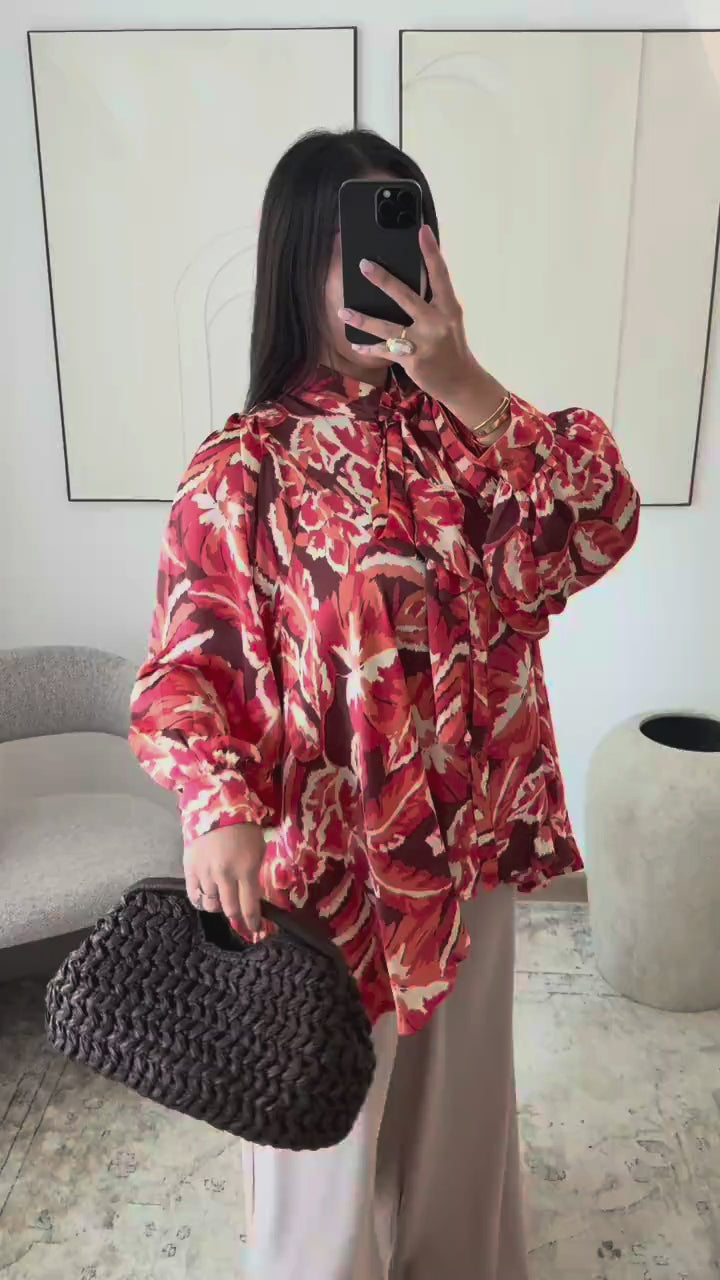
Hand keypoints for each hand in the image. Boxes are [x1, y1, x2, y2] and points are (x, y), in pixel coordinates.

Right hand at [184, 823, 264, 932]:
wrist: (216, 810)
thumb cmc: (244, 830)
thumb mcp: (258, 851)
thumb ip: (254, 876)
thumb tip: (252, 898)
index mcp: (245, 870)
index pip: (249, 906)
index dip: (252, 921)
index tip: (255, 928)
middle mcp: (224, 876)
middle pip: (229, 909)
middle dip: (237, 918)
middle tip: (240, 918)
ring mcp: (205, 874)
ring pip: (211, 905)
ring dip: (219, 907)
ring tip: (223, 901)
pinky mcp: (189, 870)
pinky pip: (194, 896)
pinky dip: (201, 901)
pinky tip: (207, 898)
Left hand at [339, 224, 505, 422]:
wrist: (461, 381)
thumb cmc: (451, 346)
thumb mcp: (449, 320)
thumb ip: (432, 303)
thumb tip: (405, 284)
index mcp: (448, 308)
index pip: (440, 274)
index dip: (431, 251)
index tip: (421, 230)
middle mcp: (437, 322)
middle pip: (406, 296)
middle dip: (383, 280)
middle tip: (364, 264)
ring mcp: (424, 341)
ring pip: (386, 326)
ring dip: (363, 319)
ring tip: (344, 310)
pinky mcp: (412, 359)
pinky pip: (384, 350)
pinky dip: (368, 348)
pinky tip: (355, 343)